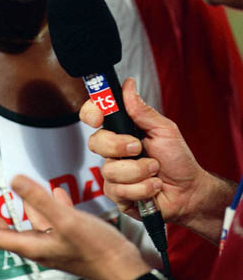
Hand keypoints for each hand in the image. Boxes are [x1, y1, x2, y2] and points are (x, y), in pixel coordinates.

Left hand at [0, 174, 149, 279]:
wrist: (123, 267)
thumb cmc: (96, 251)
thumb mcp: (65, 220)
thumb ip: (39, 199)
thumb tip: (15, 180)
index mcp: (34, 245)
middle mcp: (42, 246)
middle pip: (10, 231)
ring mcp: (57, 243)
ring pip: (33, 224)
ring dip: (23, 207)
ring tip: (17, 192)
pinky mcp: (71, 239)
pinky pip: (54, 220)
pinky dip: (50, 205)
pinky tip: (56, 193)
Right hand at [80, 77, 213, 226]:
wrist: (189, 192)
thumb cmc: (178, 159)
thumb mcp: (164, 129)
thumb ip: (142, 110)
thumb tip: (128, 85)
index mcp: (122, 130)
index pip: (94, 115)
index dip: (91, 113)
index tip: (98, 118)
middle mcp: (114, 150)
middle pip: (96, 142)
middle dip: (119, 146)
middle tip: (139, 148)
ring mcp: (114, 173)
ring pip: (110, 170)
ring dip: (139, 172)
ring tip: (155, 172)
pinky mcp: (117, 195)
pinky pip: (118, 191)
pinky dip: (142, 188)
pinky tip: (153, 187)